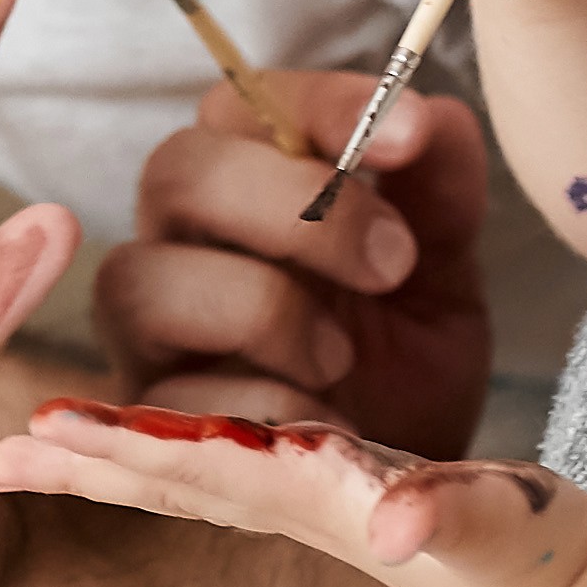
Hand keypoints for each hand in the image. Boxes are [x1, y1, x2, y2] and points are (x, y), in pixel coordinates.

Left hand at [0, 393, 586, 586]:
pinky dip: (182, 446)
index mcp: (324, 503)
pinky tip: (142, 445)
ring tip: (36, 446)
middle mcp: (303, 503)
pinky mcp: (347, 490)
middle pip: (172, 475)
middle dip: (84, 463)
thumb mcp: (504, 532)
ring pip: (195, 466)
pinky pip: (245, 457)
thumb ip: (453, 517)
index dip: (120, 449)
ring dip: (115, 456)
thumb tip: (397, 528)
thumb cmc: (546, 561)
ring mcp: (319, 501)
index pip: (201, 470)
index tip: (34, 439)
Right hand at [91, 77, 502, 452]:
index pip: (246, 101)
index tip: (411, 136)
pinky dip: (258, 403)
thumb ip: (437, 191)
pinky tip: (328, 421)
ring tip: (343, 357)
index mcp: (247, 178)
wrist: (401, 485)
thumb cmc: (403, 360)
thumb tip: (434, 119)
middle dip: (293, 207)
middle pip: (177, 171)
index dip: (321, 105)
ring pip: (143, 280)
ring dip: (259, 309)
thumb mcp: (443, 271)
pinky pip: (164, 398)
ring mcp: (149, 333)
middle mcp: (181, 240)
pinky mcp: (144, 423)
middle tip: (394, 263)